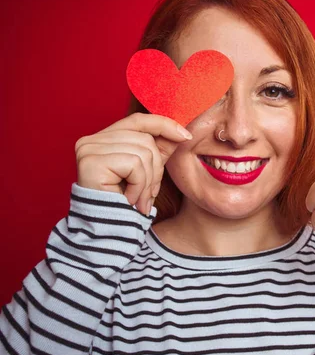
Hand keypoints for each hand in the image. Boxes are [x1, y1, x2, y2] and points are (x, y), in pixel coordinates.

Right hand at [75, 112, 192, 214]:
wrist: (107, 233)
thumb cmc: (126, 204)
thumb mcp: (147, 173)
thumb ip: (159, 151)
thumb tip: (181, 132)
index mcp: (102, 139)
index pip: (138, 121)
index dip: (164, 125)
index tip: (186, 136)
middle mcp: (91, 140)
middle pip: (145, 139)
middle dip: (156, 168)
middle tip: (149, 194)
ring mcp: (88, 150)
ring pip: (143, 152)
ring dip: (148, 181)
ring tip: (138, 199)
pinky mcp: (91, 162)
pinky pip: (134, 165)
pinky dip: (139, 186)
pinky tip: (129, 199)